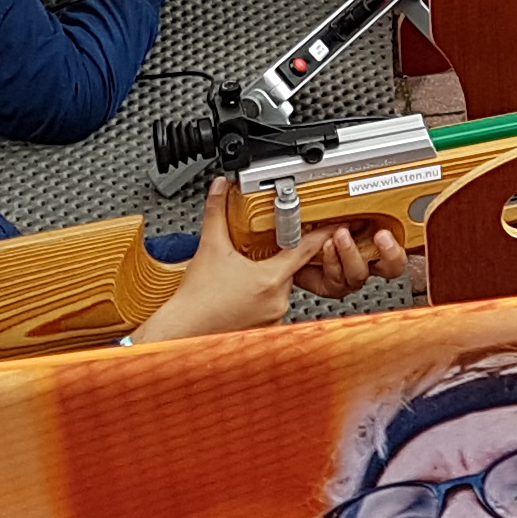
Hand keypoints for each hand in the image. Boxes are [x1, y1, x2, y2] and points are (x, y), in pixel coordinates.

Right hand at [128, 179, 404, 342]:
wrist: (183, 329)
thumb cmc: (197, 298)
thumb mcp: (210, 246)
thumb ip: (217, 211)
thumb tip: (220, 188)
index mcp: (271, 278)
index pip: (306, 250)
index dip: (321, 234)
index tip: (332, 224)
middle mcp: (278, 299)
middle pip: (291, 268)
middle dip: (277, 258)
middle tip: (259, 253)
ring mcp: (274, 316)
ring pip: (281, 288)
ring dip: (268, 279)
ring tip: (243, 277)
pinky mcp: (265, 328)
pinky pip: (273, 306)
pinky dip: (261, 297)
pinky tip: (242, 295)